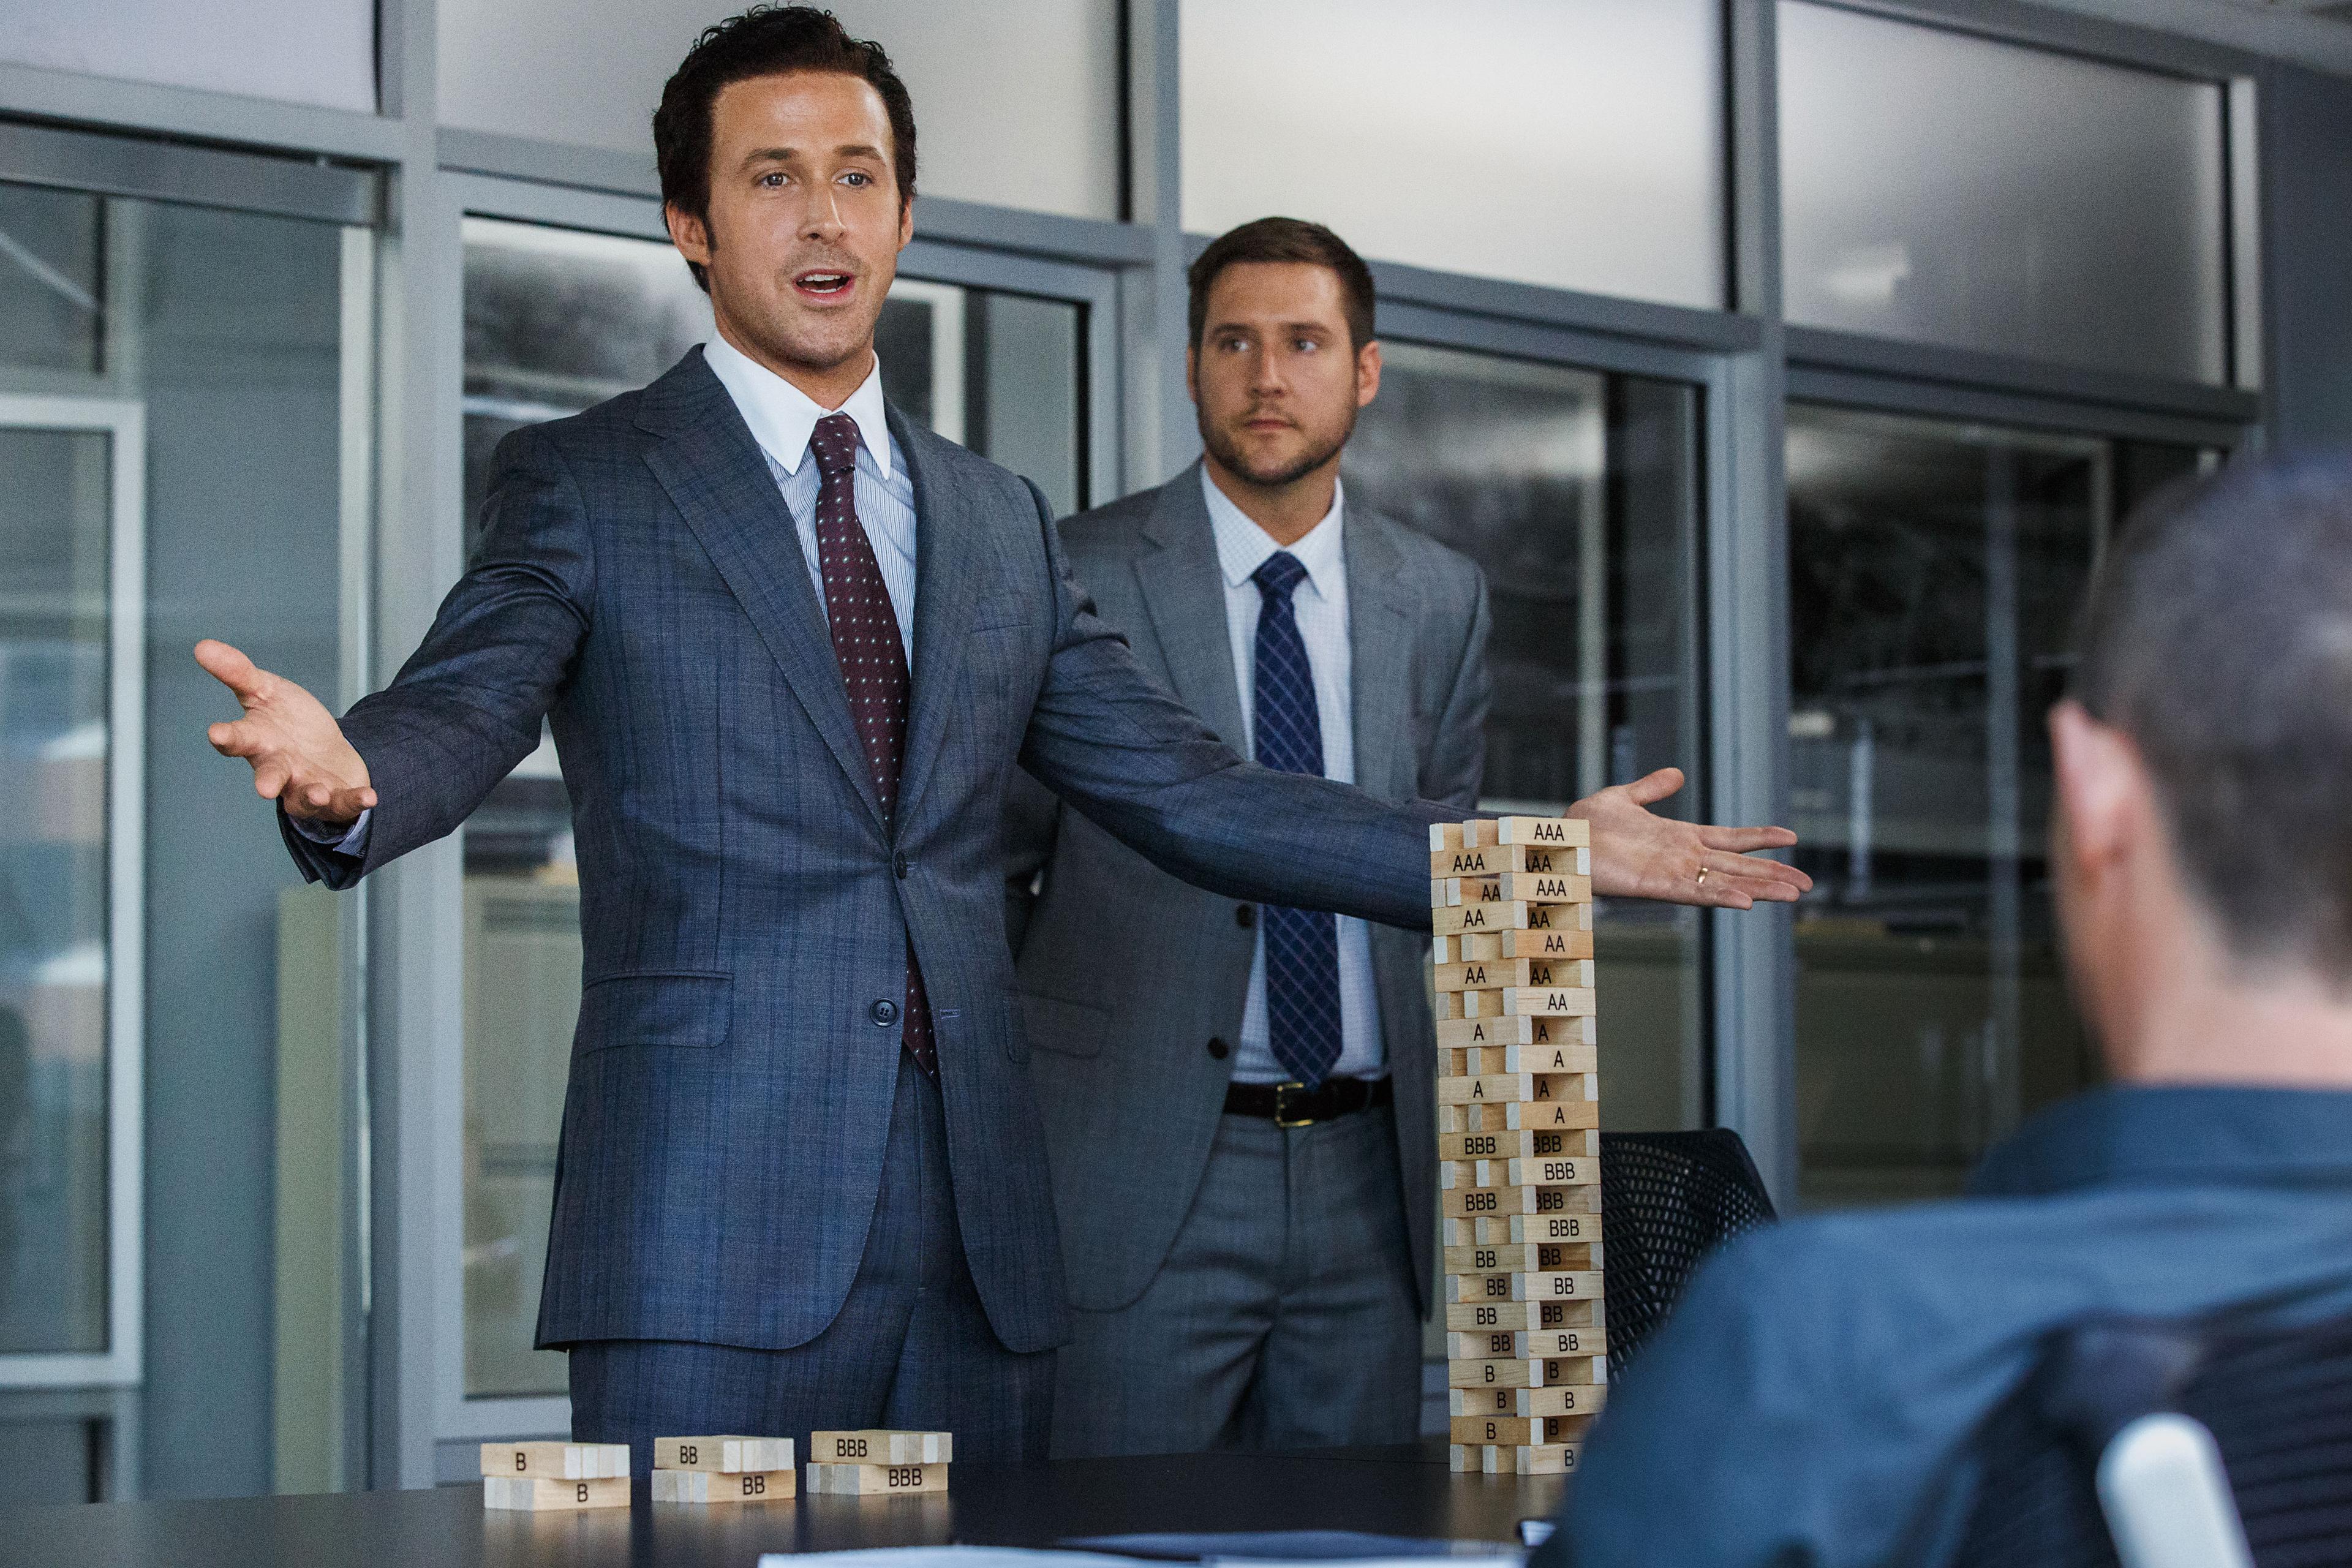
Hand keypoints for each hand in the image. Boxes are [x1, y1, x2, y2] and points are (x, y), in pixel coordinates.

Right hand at [195, 639, 376, 824]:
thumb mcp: (265, 690)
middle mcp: (278, 768)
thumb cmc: (287, 721)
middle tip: (264, 789)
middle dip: (267, 780)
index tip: (215, 732)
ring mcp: (305, 786)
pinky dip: (355, 801)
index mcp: (257, 741)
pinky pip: (344, 803)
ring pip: (305, 796)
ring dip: (312, 795)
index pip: (236, 739)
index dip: (225, 736)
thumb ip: (237, 672)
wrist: (324, 751)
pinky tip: (370, 796)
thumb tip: (201, 645)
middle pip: (270, 774)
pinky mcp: (335, 797)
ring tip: (319, 793)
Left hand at [1569, 767, 1810, 909]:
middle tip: (1806, 884)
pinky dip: (1721, 896)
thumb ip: (1651, 788)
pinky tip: (1746, 901)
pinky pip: (1695, 893)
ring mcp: (1672, 873)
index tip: (1792, 838)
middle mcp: (1682, 858)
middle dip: (1772, 874)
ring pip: (1725, 882)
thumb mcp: (1624, 798)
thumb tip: (1676, 774)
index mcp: (1680, 838)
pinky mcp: (1656, 885)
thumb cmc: (1587, 825)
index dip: (1759, 838)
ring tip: (1791, 894)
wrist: (1561, 839)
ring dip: (1758, 889)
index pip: (1730, 839)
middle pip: (1737, 867)